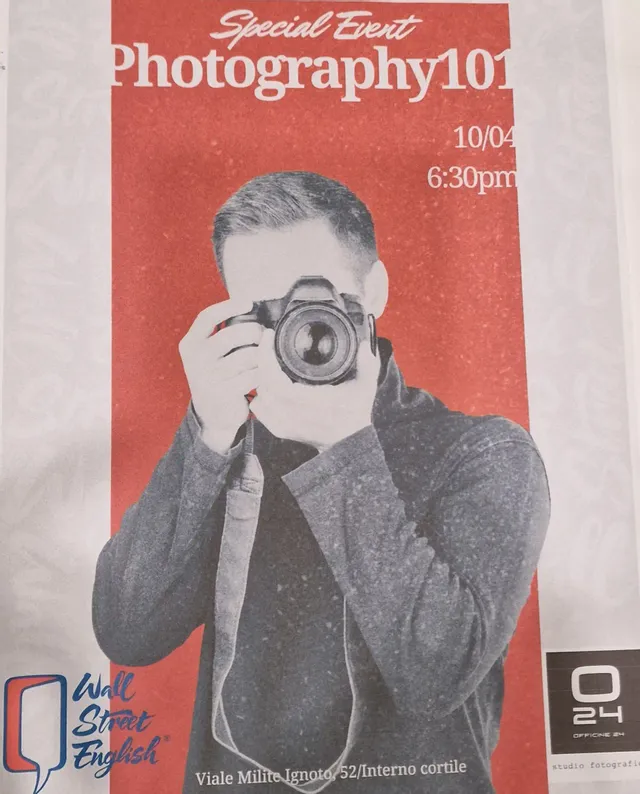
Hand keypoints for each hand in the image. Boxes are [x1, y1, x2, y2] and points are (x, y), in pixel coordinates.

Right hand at [179, 299, 261, 454]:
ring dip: (261, 355)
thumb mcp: (209, 354)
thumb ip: (222, 333)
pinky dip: (262, 373)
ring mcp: (207, 377)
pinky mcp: (223, 393)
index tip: (248, 303)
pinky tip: (262, 374)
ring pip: (246, 356)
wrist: (212, 415)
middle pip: (232, 335)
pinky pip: (252, 375)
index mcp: (190, 344)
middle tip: (264, 335)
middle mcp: (195, 359)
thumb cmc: (217, 376)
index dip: (229, 307)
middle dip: (255, 332)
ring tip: (264, 357)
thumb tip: (253, 310)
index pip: (207, 317)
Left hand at [250, 330, 379, 452]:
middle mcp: (292, 414)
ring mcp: (283, 424)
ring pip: (259, 394)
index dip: (266, 356)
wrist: (348, 442)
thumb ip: (367, 365)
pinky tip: (269, 384)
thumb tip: (363, 344)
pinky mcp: (279, 430)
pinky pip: (259, 408)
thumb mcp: (365, 388)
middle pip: (263, 383)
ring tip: (270, 362)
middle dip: (262, 361)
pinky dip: (261, 394)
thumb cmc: (354, 414)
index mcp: (309, 401)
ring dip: (261, 377)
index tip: (268, 338)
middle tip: (268, 345)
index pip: (274, 378)